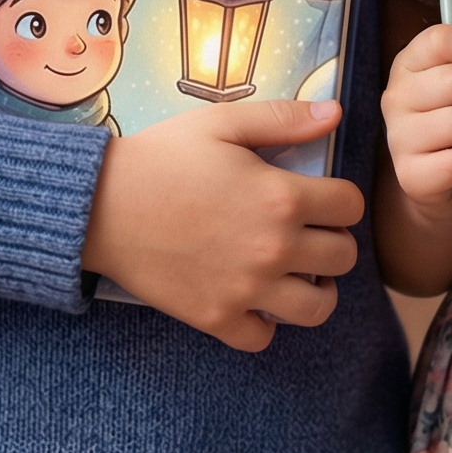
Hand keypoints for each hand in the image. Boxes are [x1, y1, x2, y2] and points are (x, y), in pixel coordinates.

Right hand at [80, 98, 362, 352]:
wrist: (101, 206)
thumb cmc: (163, 157)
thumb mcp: (223, 123)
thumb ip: (284, 119)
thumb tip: (336, 114)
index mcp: (281, 197)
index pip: (350, 206)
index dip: (340, 198)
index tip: (321, 197)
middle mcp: (274, 248)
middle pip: (344, 257)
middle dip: (333, 240)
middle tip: (308, 232)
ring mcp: (247, 289)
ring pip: (318, 308)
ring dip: (315, 289)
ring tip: (296, 272)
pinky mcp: (216, 318)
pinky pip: (264, 338)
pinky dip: (265, 322)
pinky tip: (253, 297)